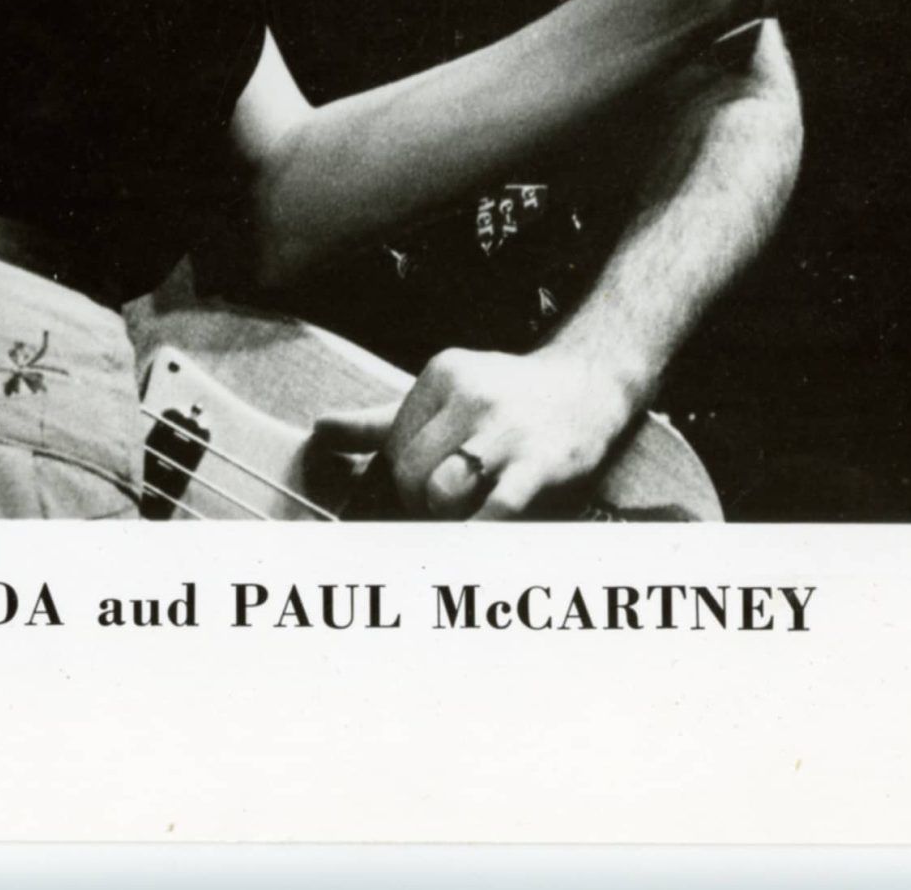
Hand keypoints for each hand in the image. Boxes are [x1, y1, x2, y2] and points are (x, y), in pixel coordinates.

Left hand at [312, 345, 647, 519]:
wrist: (589, 385)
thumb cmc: (505, 399)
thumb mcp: (443, 395)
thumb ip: (380, 420)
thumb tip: (320, 429)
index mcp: (442, 374)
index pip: (393, 448)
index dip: (405, 480)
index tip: (429, 485)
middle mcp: (472, 395)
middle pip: (411, 474)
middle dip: (421, 504)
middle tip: (444, 508)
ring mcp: (507, 428)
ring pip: (442, 492)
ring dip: (447, 518)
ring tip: (465, 514)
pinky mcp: (542, 462)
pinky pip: (495, 510)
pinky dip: (479, 533)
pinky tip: (481, 535)